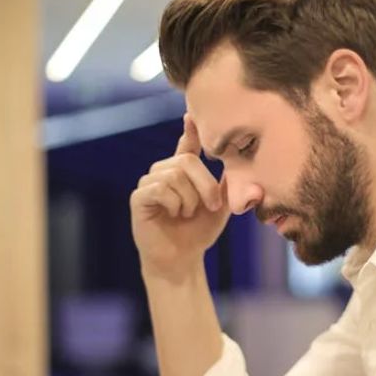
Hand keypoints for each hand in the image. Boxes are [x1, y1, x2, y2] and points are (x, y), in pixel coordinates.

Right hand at [130, 114, 229, 279]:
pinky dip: (174, 202)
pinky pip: (159, 188)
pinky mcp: (139, 198)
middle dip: (205, 185)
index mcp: (182, 172)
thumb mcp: (220, 206)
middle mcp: (163, 172)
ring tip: (188, 214)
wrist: (182, 260)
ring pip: (174, 175)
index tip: (191, 115)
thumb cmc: (199, 232)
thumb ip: (225, 183)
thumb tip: (237, 159)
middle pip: (186, 161)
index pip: (186, 145)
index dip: (190, 129)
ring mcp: (149, 184)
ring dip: (190, 199)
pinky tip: (174, 214)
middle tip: (212, 206)